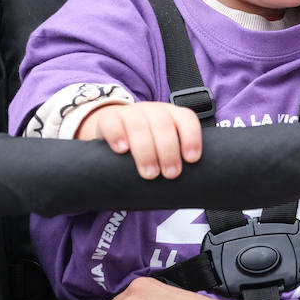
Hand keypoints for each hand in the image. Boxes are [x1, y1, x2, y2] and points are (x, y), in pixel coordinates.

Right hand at [78, 101, 201, 179]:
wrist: (114, 129)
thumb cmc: (146, 144)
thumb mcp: (163, 147)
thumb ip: (175, 158)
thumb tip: (188, 188)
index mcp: (172, 115)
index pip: (186, 119)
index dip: (191, 137)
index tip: (191, 159)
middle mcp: (152, 110)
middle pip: (163, 123)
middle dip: (168, 150)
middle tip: (170, 174)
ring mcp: (130, 112)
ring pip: (138, 125)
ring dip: (145, 150)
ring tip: (149, 173)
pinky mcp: (108, 118)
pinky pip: (112, 123)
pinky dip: (117, 136)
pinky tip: (122, 150)